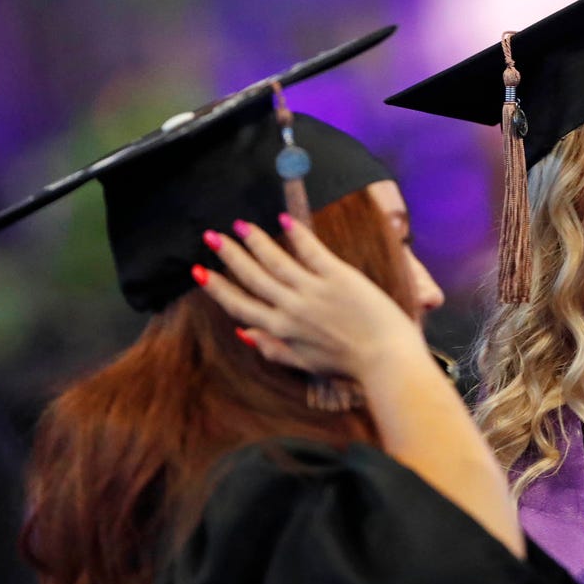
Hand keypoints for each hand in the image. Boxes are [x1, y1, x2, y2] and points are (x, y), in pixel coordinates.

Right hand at [196, 215, 428, 384]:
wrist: (386, 359)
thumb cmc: (348, 364)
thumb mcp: (304, 363)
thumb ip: (272, 349)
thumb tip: (243, 334)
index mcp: (281, 330)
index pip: (239, 306)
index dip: (216, 288)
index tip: (198, 272)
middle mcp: (292, 309)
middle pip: (252, 277)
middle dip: (229, 256)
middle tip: (211, 236)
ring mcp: (314, 292)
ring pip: (275, 261)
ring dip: (255, 241)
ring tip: (240, 225)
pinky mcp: (338, 277)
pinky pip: (311, 251)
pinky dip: (296, 234)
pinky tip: (283, 219)